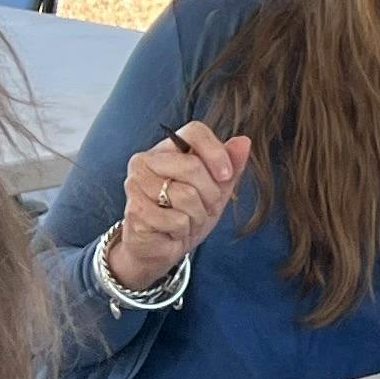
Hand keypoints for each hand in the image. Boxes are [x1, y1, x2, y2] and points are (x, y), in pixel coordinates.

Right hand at [108, 119, 250, 285]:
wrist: (160, 246)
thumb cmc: (187, 213)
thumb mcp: (216, 189)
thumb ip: (231, 166)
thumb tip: (244, 142)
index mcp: (167, 149)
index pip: (195, 131)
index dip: (216, 152)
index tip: (226, 176)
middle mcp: (146, 160)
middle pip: (193, 166)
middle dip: (211, 194)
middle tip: (207, 207)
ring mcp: (136, 184)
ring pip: (186, 195)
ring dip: (197, 216)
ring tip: (188, 221)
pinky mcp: (135, 209)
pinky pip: (177, 220)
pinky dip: (184, 230)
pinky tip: (173, 231)